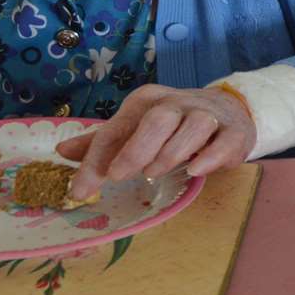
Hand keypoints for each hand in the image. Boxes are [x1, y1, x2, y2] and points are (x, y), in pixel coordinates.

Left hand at [55, 84, 255, 200]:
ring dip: (171, 152)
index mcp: (147, 102)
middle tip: (120, 175)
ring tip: (155, 173)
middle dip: (136, 148)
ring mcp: (207, 115)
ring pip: (192, 127)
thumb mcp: (135, 128)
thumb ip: (103, 143)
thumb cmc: (173, 124)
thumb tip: (61, 151)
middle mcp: (177, 103)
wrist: (228, 110)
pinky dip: (211, 156)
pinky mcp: (232, 132)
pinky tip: (196, 170)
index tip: (80, 192)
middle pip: (157, 119)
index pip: (117, 129)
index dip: (96, 161)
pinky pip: (223, 141)